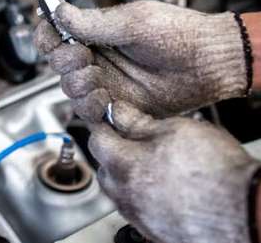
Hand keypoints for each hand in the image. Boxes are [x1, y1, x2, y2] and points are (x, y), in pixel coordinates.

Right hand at [34, 0, 247, 120]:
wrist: (209, 64)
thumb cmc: (180, 35)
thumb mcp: (133, 23)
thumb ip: (93, 22)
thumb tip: (59, 11)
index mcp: (96, 33)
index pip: (55, 34)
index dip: (47, 36)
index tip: (53, 35)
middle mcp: (96, 59)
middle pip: (56, 64)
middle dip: (65, 62)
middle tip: (85, 56)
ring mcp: (104, 84)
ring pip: (68, 89)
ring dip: (77, 85)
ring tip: (97, 79)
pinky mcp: (115, 107)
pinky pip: (87, 112)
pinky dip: (90, 106)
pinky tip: (105, 98)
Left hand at [90, 102, 259, 242]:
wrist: (244, 212)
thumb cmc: (216, 172)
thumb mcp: (177, 130)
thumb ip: (139, 122)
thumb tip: (118, 112)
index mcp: (124, 164)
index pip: (97, 139)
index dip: (103, 124)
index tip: (110, 118)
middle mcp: (124, 194)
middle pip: (104, 167)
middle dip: (114, 151)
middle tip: (135, 139)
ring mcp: (137, 215)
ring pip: (119, 190)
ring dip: (128, 175)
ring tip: (154, 163)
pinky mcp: (152, 230)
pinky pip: (136, 208)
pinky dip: (142, 195)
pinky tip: (164, 186)